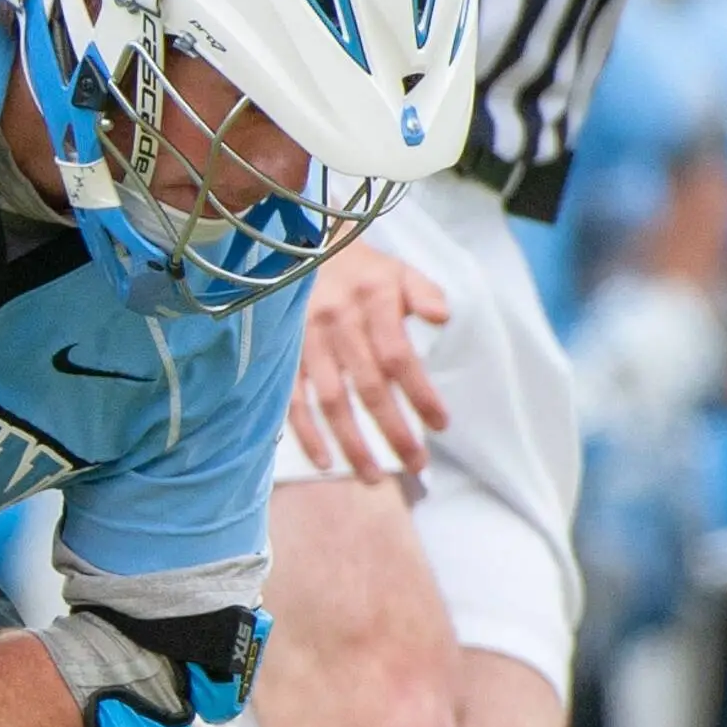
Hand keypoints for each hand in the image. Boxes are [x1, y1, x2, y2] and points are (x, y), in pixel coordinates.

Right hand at [285, 245, 453, 477]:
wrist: (302, 249)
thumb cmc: (361, 269)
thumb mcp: (399, 270)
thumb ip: (424, 292)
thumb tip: (442, 317)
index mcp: (372, 300)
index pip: (399, 356)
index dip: (420, 393)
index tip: (441, 425)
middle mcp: (338, 322)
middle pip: (369, 386)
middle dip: (393, 430)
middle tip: (416, 464)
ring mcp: (306, 340)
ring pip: (331, 400)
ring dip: (352, 442)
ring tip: (372, 477)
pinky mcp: (283, 354)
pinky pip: (292, 399)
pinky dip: (306, 432)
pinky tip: (324, 460)